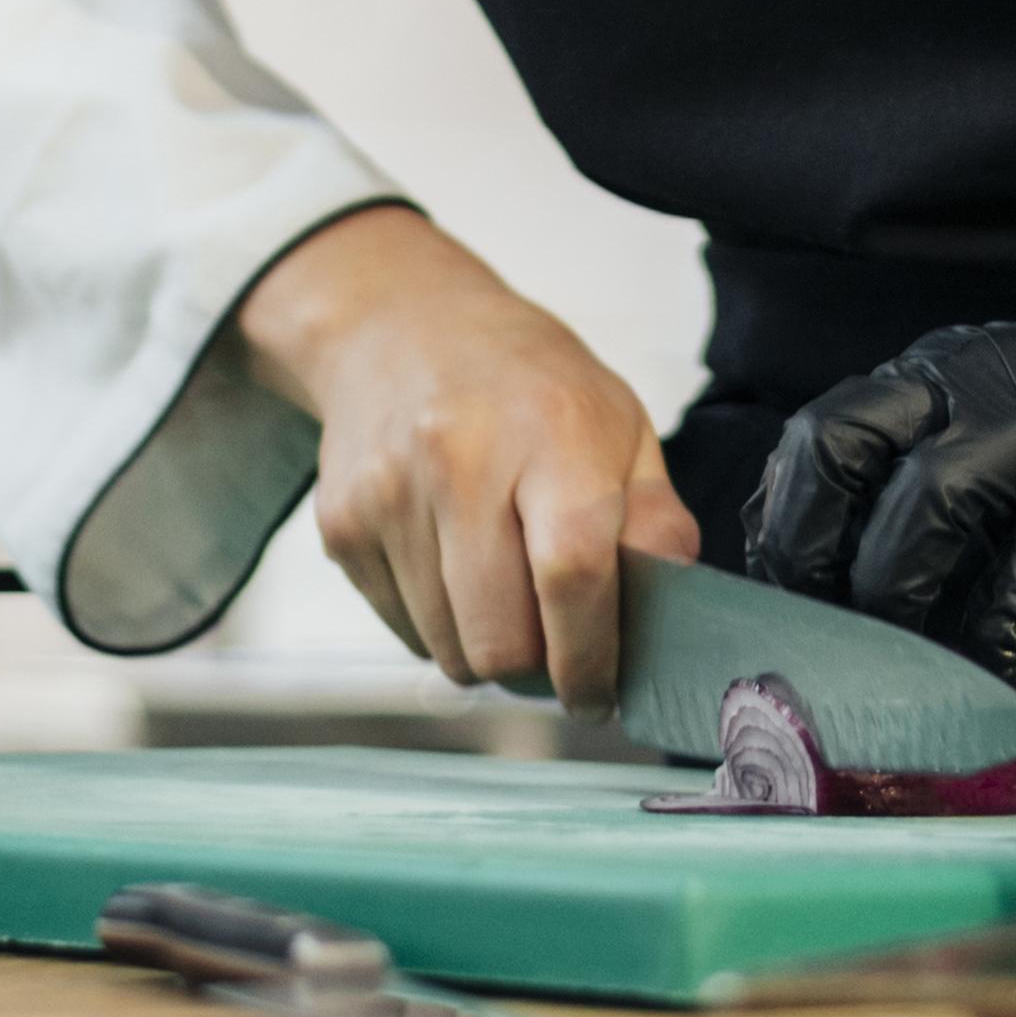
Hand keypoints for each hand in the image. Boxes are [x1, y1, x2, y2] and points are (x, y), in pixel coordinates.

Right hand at [233, 205, 697, 708]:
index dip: (591, 656)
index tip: (601, 692)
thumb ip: (655, 520)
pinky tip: (453, 564)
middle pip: (501, 639)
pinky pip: (404, 631)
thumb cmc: (525, 382)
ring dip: (487, 648)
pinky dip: (440, 625)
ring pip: (449, 651)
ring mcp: (389, 494)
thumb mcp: (618, 422)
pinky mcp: (342, 525)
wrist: (399, 324)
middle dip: (538, 667)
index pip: (572, 573)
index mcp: (551, 431)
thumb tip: (673, 614)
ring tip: (503, 588)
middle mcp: (460, 459)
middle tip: (556, 643)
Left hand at [742, 248, 1015, 676]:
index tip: (770, 601)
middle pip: (836, 449)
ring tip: (888, 670)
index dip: (780, 522)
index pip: (816, 434)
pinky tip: (985, 680)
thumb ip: (930, 475)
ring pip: (919, 509)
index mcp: (936, 371)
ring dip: (891, 602)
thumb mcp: (1006, 423)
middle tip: (807, 637)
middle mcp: (968, 382)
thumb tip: (847, 587)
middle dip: (803, 551)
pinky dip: (990, 638)